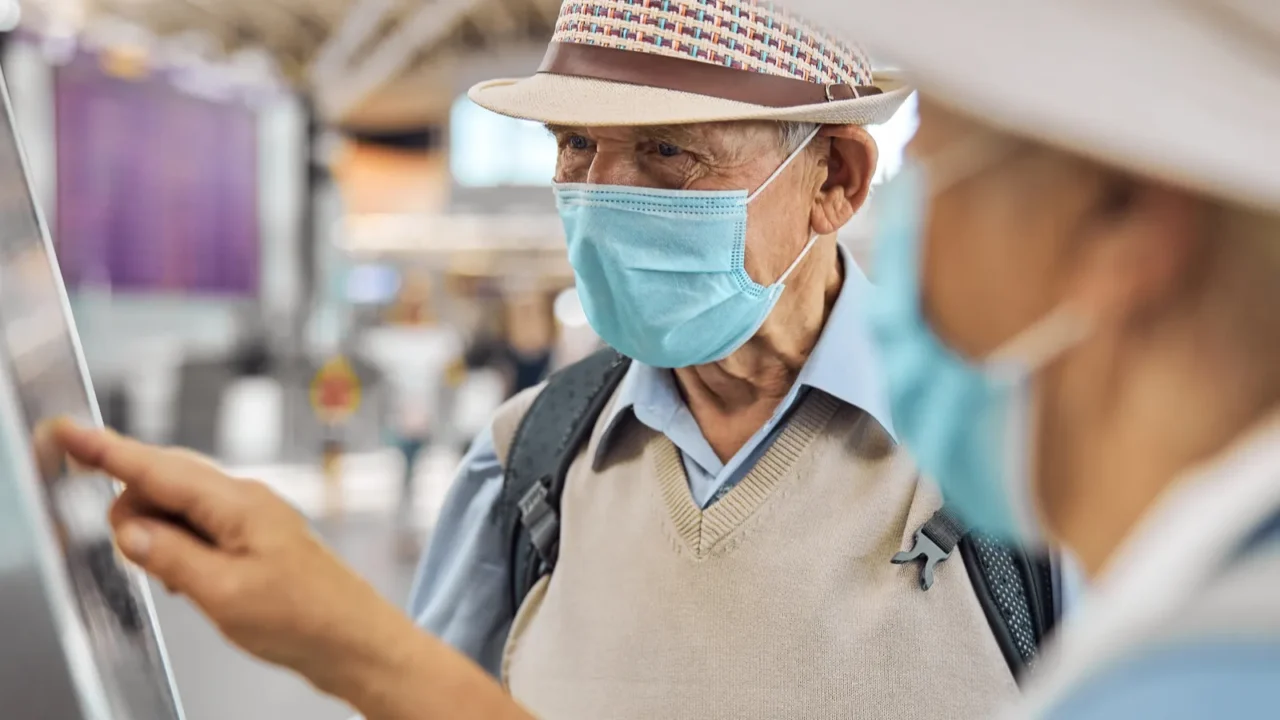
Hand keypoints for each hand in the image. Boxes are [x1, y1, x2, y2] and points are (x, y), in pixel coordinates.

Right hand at [49, 420, 412, 691]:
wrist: (355, 641)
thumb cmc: (306, 618)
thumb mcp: (224, 593)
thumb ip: (172, 557)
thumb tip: (132, 530)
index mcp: (238, 503)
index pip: (159, 468)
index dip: (109, 452)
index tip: (71, 433)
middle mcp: (246, 499)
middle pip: (166, 481)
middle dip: (135, 510)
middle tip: (137, 556)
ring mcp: (253, 517)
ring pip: (181, 506)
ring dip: (161, 536)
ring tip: (182, 583)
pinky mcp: (256, 539)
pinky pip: (201, 528)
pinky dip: (183, 549)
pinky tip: (194, 583)